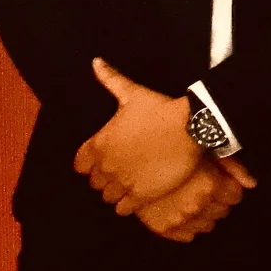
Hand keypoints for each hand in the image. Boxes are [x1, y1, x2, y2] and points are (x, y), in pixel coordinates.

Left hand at [73, 58, 202, 214]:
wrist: (190, 127)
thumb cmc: (160, 109)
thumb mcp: (132, 93)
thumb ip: (110, 80)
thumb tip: (95, 62)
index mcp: (99, 145)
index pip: (80, 165)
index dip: (90, 163)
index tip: (102, 159)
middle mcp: (106, 166)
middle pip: (94, 182)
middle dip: (104, 177)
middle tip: (120, 170)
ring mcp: (123, 182)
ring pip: (107, 196)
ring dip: (116, 191)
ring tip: (129, 184)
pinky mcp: (141, 195)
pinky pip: (123, 209)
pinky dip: (127, 205)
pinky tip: (137, 195)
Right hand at [136, 157, 256, 242]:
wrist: (135, 159)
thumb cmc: (176, 150)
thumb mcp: (207, 151)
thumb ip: (233, 168)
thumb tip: (252, 184)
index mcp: (210, 185)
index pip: (235, 197)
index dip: (230, 189)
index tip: (222, 183)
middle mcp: (197, 205)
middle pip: (222, 212)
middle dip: (219, 201)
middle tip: (206, 190)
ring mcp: (179, 219)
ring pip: (207, 226)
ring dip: (205, 215)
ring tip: (194, 200)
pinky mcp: (162, 228)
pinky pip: (186, 236)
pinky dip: (189, 227)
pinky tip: (184, 212)